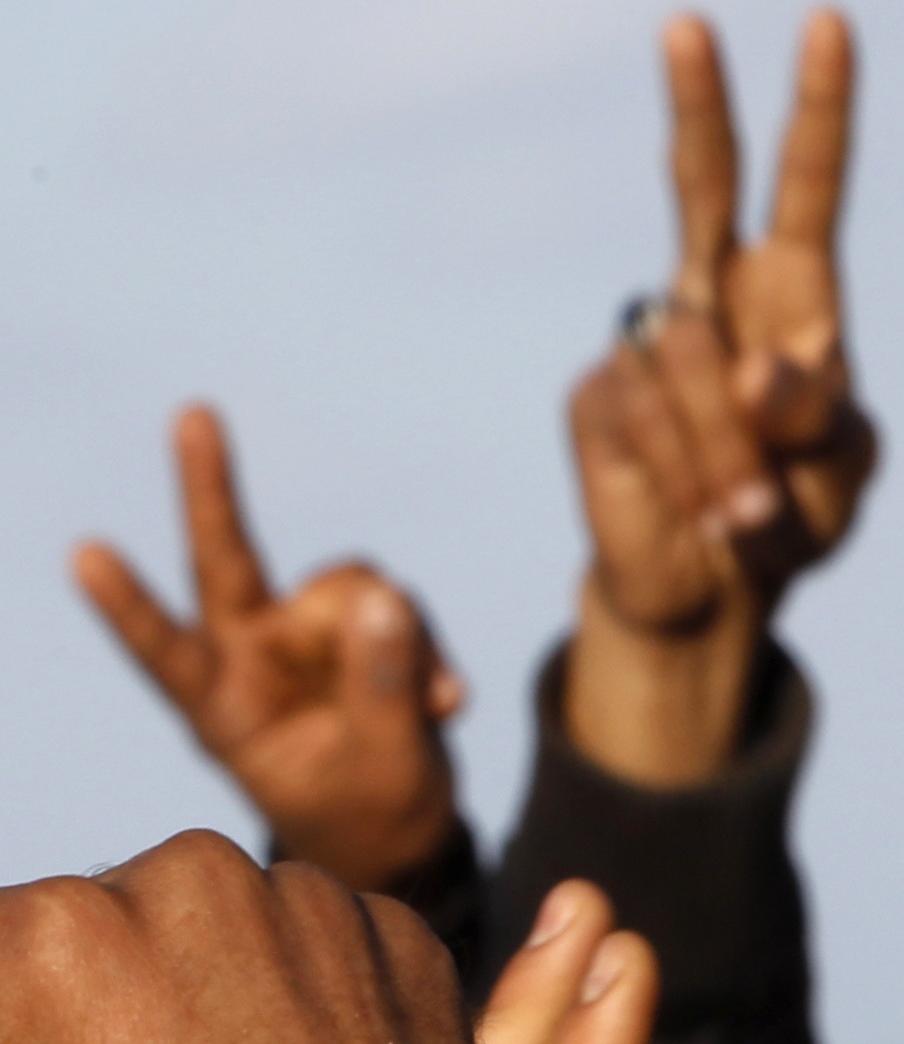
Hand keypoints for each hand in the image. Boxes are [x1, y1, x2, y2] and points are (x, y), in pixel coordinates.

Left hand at [77, 408, 463, 892]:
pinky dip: (424, 646)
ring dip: (401, 636)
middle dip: (208, 487)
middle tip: (191, 413)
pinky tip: (441, 702)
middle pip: (224, 559)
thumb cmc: (363, 815)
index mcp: (221, 707)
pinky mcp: (350, 621)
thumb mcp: (380, 767)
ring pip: (347, 585)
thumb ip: (380, 688)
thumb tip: (383, 600)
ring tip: (427, 708)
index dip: (126, 604)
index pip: (164, 649)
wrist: (396, 832)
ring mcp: (300, 631)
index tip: (82, 553)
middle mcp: (250, 653)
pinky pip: (392, 601)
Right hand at [667, 9, 874, 591]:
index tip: (826, 25)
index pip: (802, 188)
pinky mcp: (597, 400)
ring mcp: (643, 346)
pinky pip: (652, 415)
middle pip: (699, 184)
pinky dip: (694, 472)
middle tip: (685, 25)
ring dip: (736, 452)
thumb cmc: (787, 518)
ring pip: (695, 358)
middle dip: (697, 105)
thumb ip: (817, 416)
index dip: (819, 110)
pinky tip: (704, 514)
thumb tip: (752, 367)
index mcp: (792, 296)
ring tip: (748, 518)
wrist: (707, 596)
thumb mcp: (836, 471)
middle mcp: (712, 301)